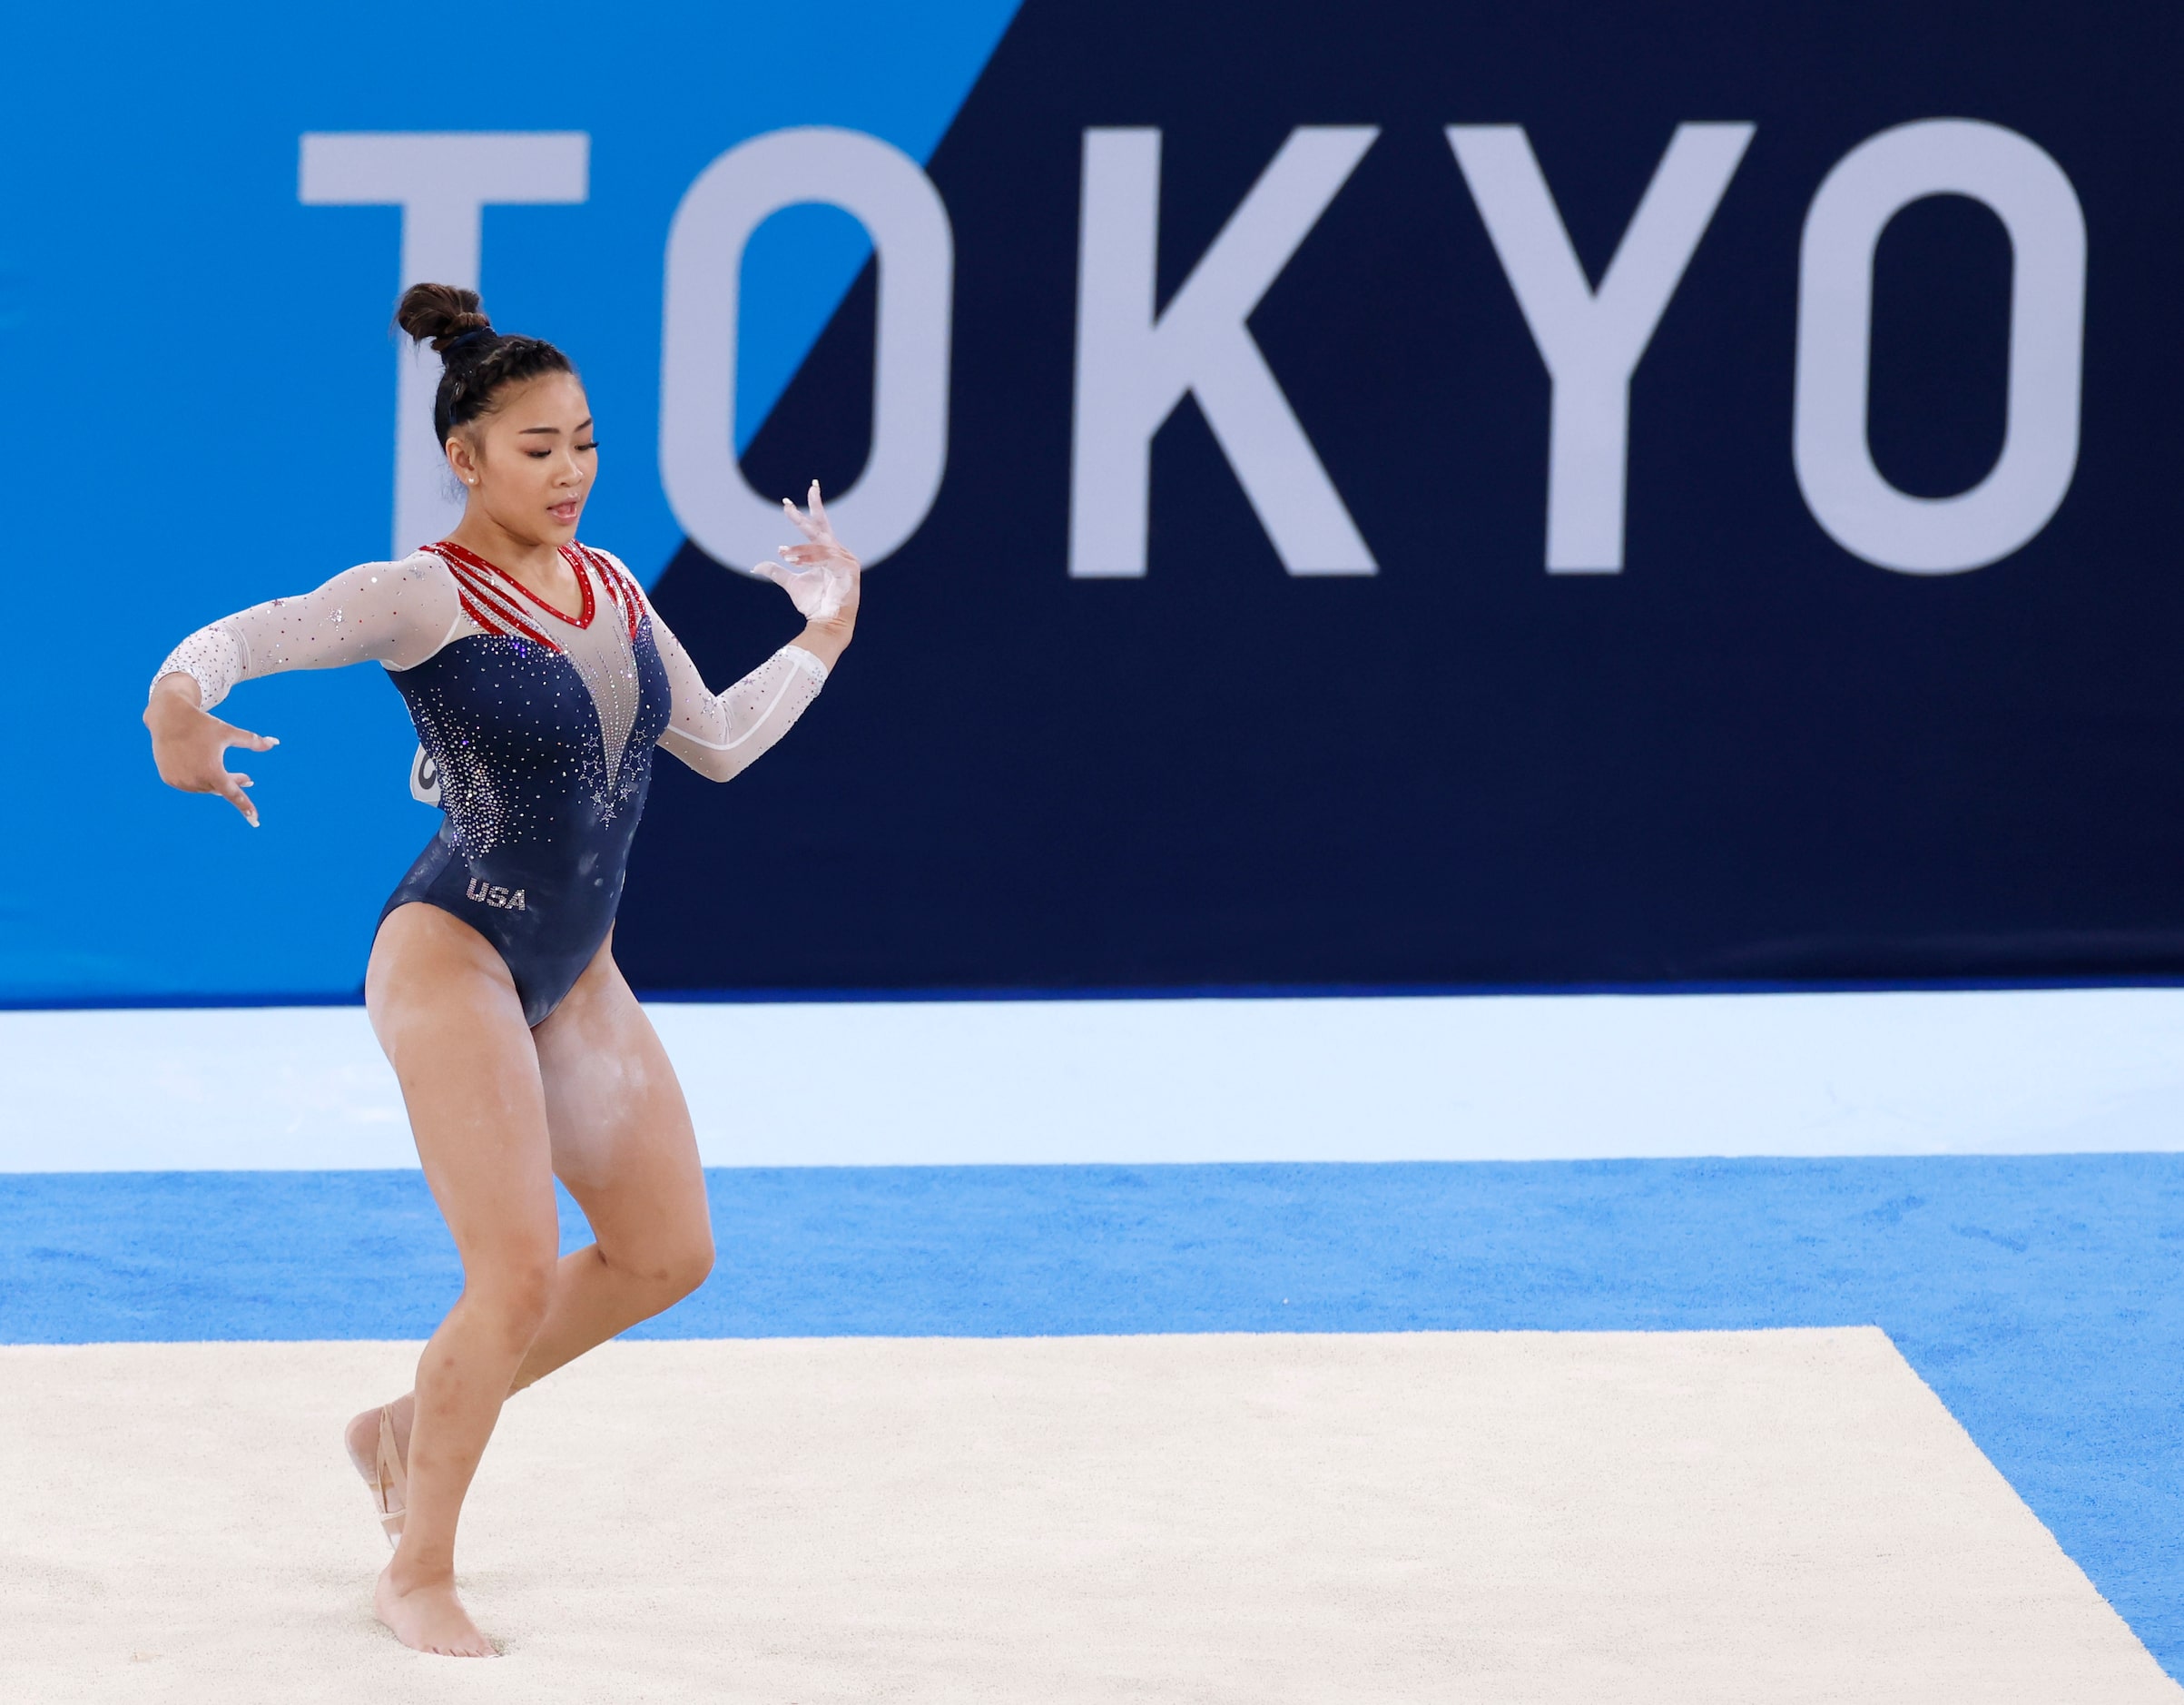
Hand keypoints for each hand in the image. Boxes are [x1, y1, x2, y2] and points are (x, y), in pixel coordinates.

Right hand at [143, 674, 278, 826]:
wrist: (169, 719)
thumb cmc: (203, 725)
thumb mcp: (228, 732)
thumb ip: (252, 741)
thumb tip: (274, 743)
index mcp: (212, 770)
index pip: (232, 794)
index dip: (245, 806)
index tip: (255, 820)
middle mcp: (195, 779)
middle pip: (220, 788)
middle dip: (234, 782)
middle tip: (248, 779)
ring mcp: (180, 781)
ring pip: (205, 787)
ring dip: (215, 781)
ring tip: (219, 769)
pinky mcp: (169, 779)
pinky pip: (189, 784)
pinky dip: (197, 778)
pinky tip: (197, 767)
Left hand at [754, 482, 860, 644]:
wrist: (827, 623)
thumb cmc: (815, 605)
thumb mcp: (792, 584)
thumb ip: (778, 572)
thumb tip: (756, 566)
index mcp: (828, 553)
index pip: (817, 527)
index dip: (803, 514)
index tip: (786, 503)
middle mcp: (839, 552)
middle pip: (822, 527)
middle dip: (813, 507)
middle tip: (797, 496)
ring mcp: (846, 560)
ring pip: (819, 546)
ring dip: (800, 550)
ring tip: (784, 555)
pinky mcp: (849, 569)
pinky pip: (826, 558)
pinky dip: (810, 558)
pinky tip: (794, 560)